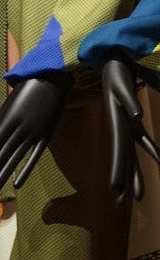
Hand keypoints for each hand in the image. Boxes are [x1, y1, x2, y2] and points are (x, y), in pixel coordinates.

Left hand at [0, 70, 72, 190]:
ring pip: (14, 158)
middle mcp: (18, 127)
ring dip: (3, 175)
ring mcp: (32, 132)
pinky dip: (26, 170)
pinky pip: (34, 155)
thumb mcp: (11, 101)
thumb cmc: (30, 84)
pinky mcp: (45, 134)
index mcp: (6, 117)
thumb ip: (2, 118)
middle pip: (0, 154)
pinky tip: (17, 184)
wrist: (55, 75)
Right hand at [103, 58, 159, 203]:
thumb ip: (131, 101)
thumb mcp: (122, 84)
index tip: (114, 189)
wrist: (115, 58)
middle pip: (124, 158)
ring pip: (133, 154)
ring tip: (139, 196)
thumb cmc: (117, 69)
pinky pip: (144, 139)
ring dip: (136, 174)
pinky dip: (153, 151)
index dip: (118, 169)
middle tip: (123, 204)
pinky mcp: (133, 120)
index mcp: (117, 121)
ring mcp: (127, 124)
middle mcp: (121, 126)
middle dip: (125, 181)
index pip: (119, 150)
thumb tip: (138, 118)